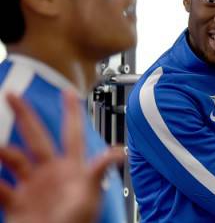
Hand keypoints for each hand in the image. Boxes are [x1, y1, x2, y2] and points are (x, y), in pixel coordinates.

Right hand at [0, 91, 123, 222]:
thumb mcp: (89, 197)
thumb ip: (99, 172)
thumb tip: (120, 152)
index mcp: (71, 168)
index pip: (72, 133)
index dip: (71, 112)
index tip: (68, 92)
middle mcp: (51, 172)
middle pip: (36, 136)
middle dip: (25, 115)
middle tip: (12, 95)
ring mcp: (32, 186)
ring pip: (12, 158)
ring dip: (1, 150)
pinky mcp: (16, 203)